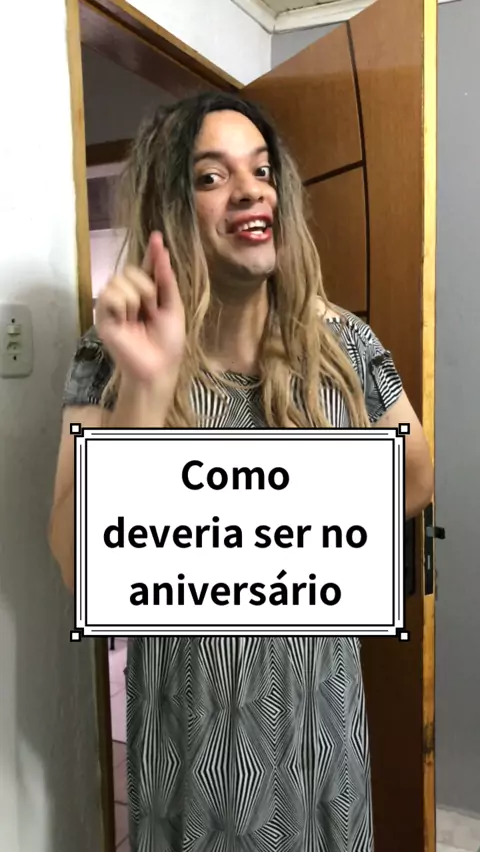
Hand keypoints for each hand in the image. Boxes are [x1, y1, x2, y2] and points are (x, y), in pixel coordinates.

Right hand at [96, 232, 185, 397]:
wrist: (158, 366)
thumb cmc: (168, 342)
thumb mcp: (174, 307)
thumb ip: (166, 279)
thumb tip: (162, 250)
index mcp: (148, 294)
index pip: (147, 268)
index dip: (152, 253)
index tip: (157, 237)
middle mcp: (129, 296)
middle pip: (131, 270)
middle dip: (146, 287)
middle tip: (151, 310)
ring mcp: (114, 305)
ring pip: (120, 280)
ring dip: (135, 299)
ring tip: (137, 319)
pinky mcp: (103, 316)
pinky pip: (109, 294)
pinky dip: (121, 306)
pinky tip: (125, 321)